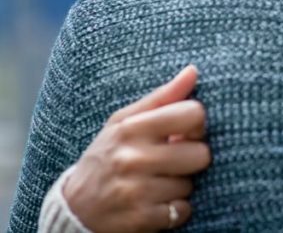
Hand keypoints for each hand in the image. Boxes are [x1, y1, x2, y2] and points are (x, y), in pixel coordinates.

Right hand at [63, 65, 210, 232]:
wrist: (75, 207)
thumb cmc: (108, 156)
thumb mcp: (125, 121)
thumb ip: (163, 97)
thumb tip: (193, 71)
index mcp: (132, 128)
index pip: (194, 114)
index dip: (197, 124)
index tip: (185, 132)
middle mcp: (132, 158)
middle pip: (201, 153)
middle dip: (191, 158)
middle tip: (173, 160)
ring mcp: (135, 191)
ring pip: (191, 184)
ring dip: (180, 185)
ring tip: (158, 182)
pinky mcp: (139, 219)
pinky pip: (182, 210)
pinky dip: (175, 209)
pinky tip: (157, 202)